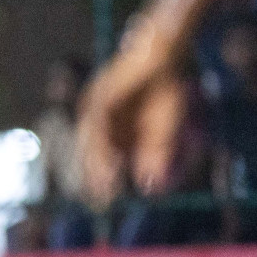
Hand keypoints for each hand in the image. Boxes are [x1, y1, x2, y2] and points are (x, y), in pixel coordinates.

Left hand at [74, 14, 187, 205]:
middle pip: (91, 153)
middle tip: (103, 195)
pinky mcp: (98, 95)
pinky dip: (101, 141)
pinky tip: (110, 154)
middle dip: (96, 175)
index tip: (109, 198)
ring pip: (91, 140)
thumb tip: (151, 187)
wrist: (162, 58)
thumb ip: (156, 156)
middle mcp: (100, 122)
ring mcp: (96, 108)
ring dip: (97, 162)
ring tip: (106, 180)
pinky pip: (95, 122)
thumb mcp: (164, 129)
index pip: (101, 160)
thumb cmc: (165, 93)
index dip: (103, 180)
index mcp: (113, 131)